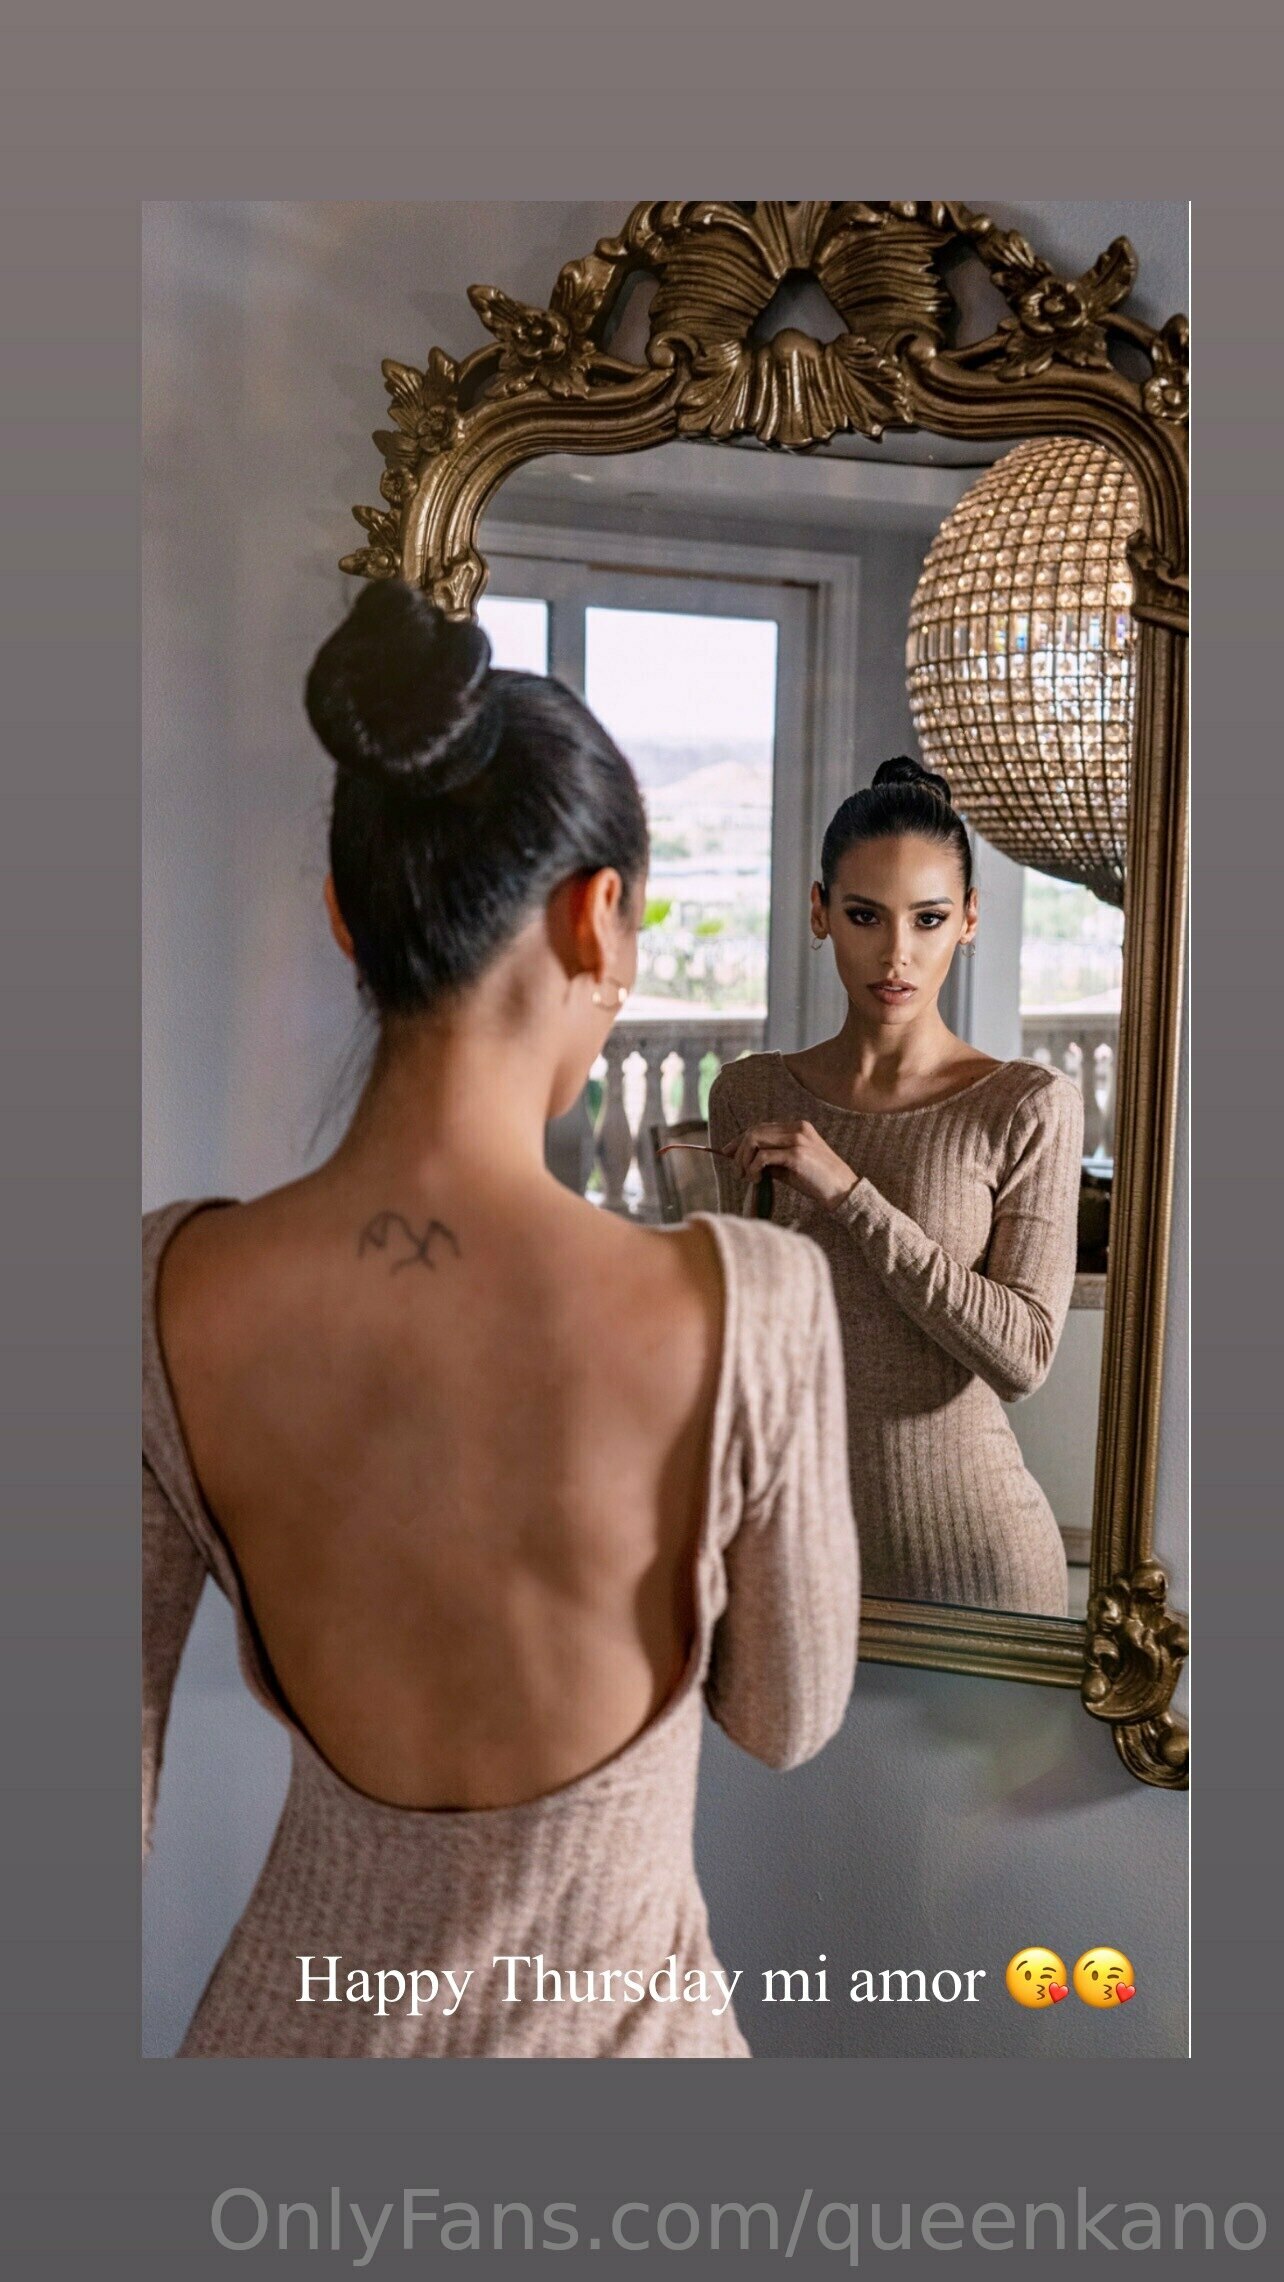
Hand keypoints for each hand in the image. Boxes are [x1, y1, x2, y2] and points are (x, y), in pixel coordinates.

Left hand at [721, 1120, 857, 1211]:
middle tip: (736, 1171)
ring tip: (748, 1177)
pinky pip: (763, 1157)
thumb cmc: (817, 1181)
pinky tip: (757, 1179)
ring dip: (744, 1160)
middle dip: (738, 1151)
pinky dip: (753, 1168)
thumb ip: (771, 1159)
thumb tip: (744, 1161)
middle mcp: (797, 1128)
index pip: (760, 1126)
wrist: (843, 1192)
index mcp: (797, 1127)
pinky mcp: (797, 1155)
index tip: (727, 1153)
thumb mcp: (791, 1166)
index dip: (740, 1139)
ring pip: (755, 1140)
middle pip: (754, 1131)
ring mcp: (798, 1140)